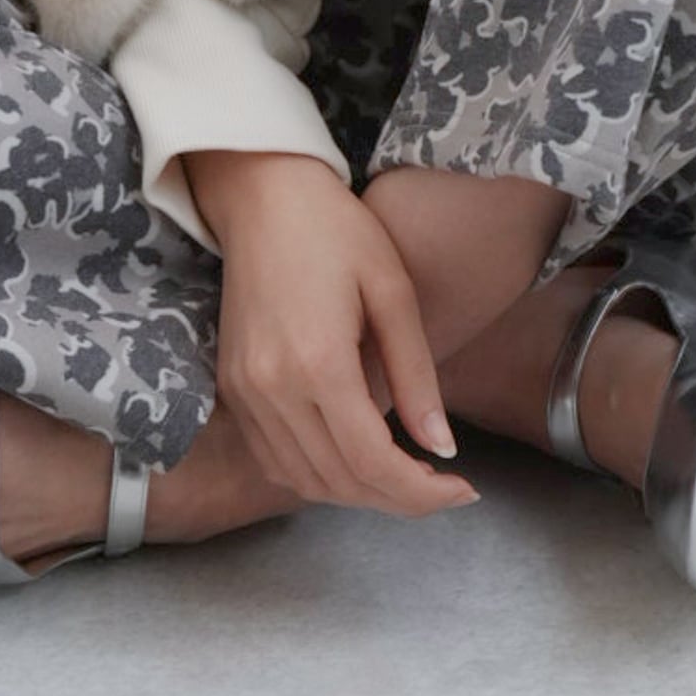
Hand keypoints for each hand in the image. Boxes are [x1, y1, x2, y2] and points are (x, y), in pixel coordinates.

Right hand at [182, 149, 479, 518]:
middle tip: (444, 486)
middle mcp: (273, 389)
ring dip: (360, 494)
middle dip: (399, 499)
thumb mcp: (393, 291)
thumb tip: (442, 448)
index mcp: (318, 362)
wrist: (263, 195)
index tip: (464, 489)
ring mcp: (244, 393)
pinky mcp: (232, 389)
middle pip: (340, 482)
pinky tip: (354, 459)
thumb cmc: (337, 230)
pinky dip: (319, 476)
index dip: (423, 492)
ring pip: (305, 481)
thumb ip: (416, 376)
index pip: (373, 462)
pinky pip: (276, 460)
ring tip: (405, 476)